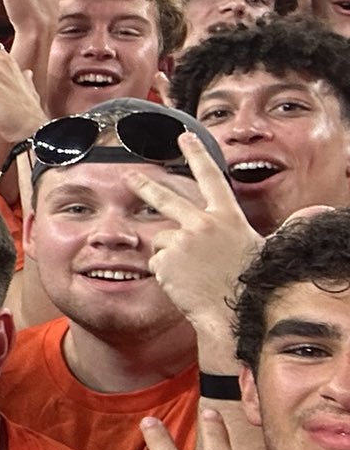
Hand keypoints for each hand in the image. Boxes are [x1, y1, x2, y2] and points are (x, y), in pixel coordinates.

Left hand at [124, 132, 265, 354]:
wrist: (233, 312)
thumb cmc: (253, 282)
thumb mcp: (271, 249)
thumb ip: (286, 227)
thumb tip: (319, 211)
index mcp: (227, 217)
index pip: (211, 177)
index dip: (197, 154)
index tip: (184, 137)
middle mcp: (202, 224)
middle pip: (166, 197)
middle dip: (145, 185)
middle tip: (130, 177)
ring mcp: (181, 241)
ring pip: (163, 239)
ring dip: (171, 253)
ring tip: (193, 270)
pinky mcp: (165, 259)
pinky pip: (156, 261)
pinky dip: (165, 271)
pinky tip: (183, 280)